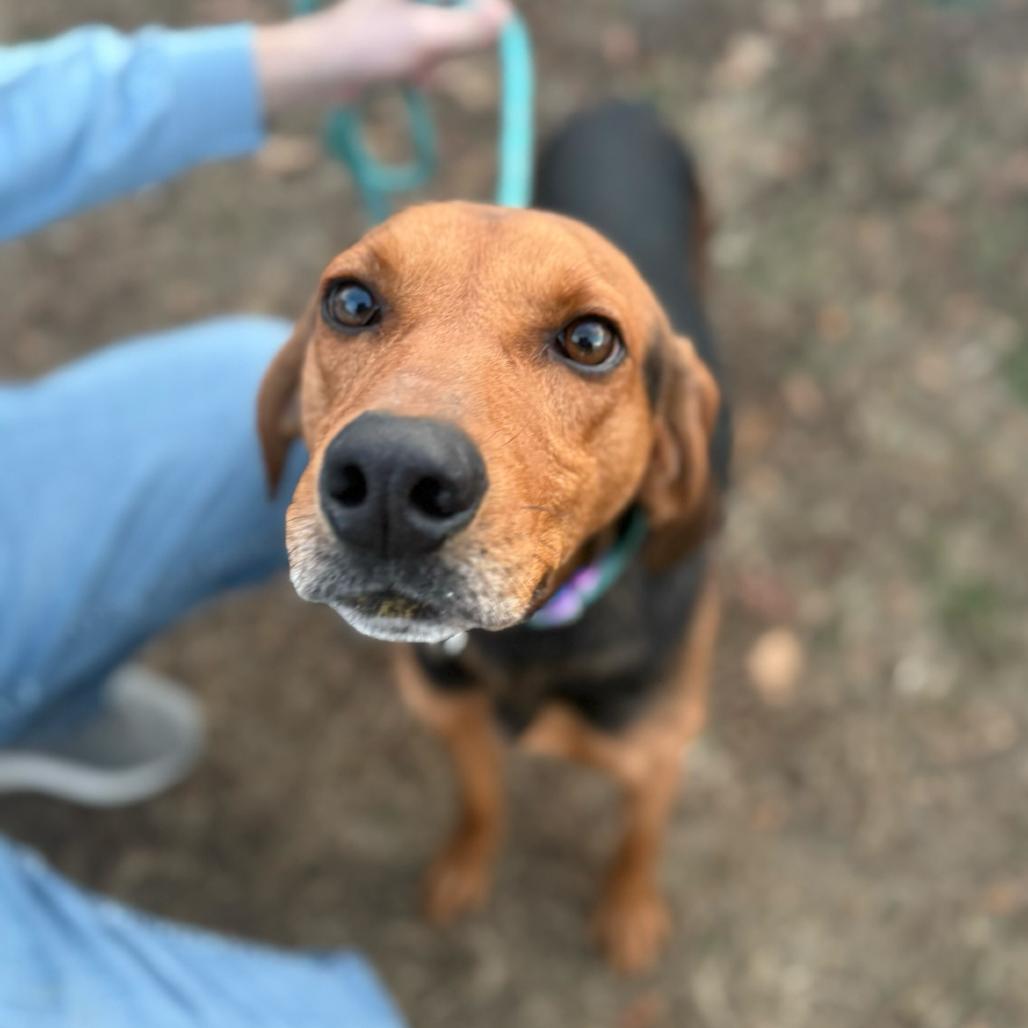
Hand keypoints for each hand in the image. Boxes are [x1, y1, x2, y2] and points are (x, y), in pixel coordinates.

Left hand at [255, 0, 512, 114]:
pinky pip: (429, 42)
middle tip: (433, 57)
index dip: (485, 12)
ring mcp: (403, 9)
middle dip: (455, 36)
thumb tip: (506, 17)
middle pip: (460, 11)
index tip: (491, 29)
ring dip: (439, 54)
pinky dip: (426, 62)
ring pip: (446, 28)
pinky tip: (411, 77)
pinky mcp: (397, 28)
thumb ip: (468, 28)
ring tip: (415, 69)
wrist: (320, 71)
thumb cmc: (366, 47)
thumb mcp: (425, 38)